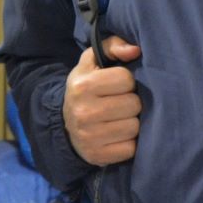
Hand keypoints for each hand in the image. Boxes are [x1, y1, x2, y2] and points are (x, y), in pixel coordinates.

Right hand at [63, 37, 142, 165]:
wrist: (66, 125)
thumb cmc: (87, 89)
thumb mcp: (93, 63)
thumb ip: (113, 46)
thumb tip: (135, 50)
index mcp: (82, 85)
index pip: (126, 79)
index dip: (126, 82)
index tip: (117, 86)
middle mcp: (83, 111)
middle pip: (133, 104)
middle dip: (131, 103)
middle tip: (119, 104)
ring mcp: (89, 137)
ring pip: (134, 127)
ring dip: (131, 123)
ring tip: (119, 120)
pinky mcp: (98, 156)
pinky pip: (130, 149)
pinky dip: (128, 143)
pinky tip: (117, 137)